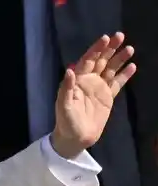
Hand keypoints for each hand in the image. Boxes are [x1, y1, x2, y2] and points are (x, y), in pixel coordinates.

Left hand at [51, 32, 136, 158]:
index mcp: (77, 81)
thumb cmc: (66, 122)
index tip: (105, 39)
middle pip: (101, 61)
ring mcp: (99, 88)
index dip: (96, 50)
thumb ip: (66, 88)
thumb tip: (69, 70)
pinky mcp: (107, 97)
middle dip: (109, 49)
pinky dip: (124, 75)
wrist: (75, 138)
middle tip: (120, 36)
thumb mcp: (63, 106)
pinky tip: (132, 66)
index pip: (87, 61)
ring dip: (119, 59)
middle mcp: (88, 81)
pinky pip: (117, 83)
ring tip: (129, 49)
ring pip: (111, 69)